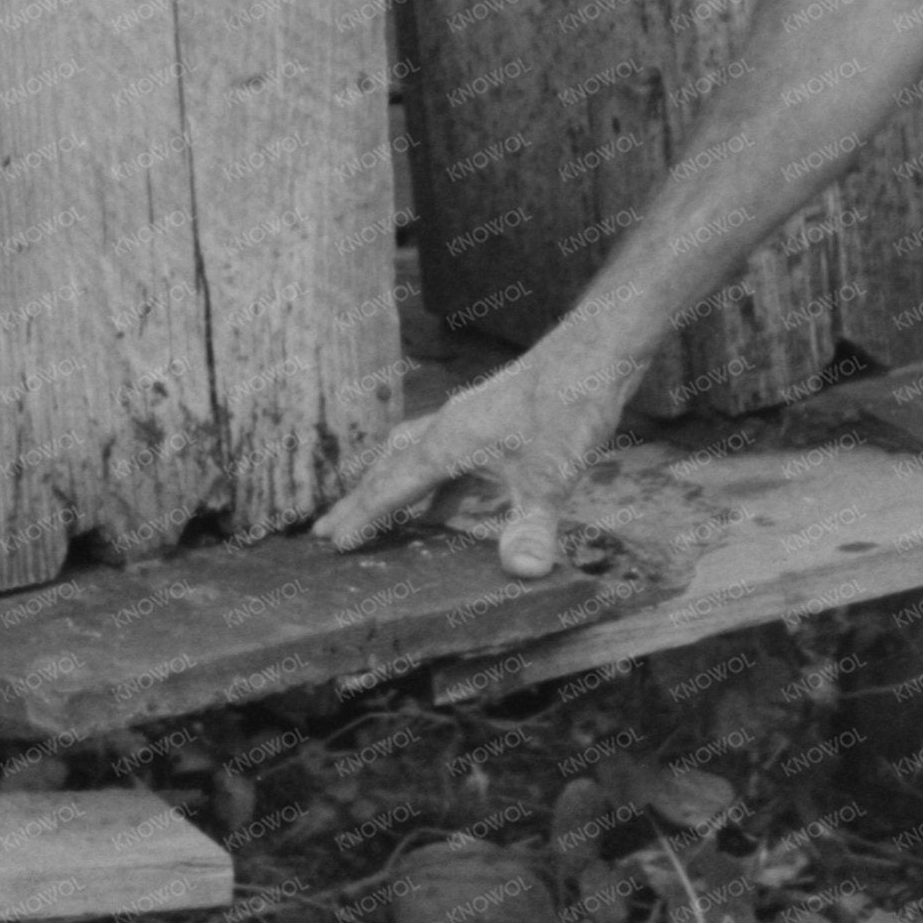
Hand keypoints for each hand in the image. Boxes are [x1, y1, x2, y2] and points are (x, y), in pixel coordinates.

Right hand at [313, 342, 628, 578]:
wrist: (596, 351)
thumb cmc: (570, 403)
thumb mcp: (554, 473)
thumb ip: (534, 525)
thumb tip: (522, 571)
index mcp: (448, 441)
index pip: (392, 486)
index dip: (364, 517)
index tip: (332, 544)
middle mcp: (448, 426)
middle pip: (390, 467)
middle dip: (360, 500)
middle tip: (325, 530)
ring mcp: (469, 419)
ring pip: (413, 455)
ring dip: (392, 486)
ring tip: (375, 516)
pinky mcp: (492, 418)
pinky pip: (445, 455)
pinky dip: (433, 481)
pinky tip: (446, 503)